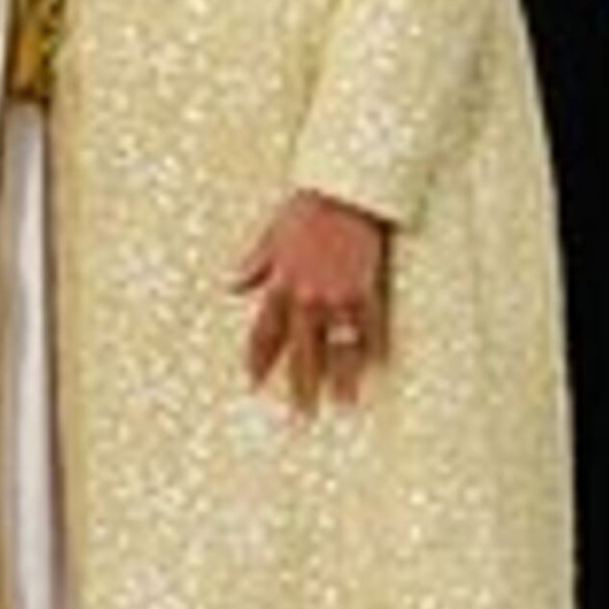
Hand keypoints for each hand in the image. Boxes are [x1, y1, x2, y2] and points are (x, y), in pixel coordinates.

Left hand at [233, 190, 390, 416]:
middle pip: (302, 353)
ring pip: (338, 348)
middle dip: (300, 387)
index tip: (254, 385)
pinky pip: (371, 328)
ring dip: (339, 379)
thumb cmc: (309, 208)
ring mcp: (339, 297)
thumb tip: (231, 285)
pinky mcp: (368, 291)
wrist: (347, 191)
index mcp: (281, 285)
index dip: (258, 361)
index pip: (264, 334)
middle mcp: (307, 298)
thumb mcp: (272, 234)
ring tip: (341, 406)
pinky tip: (377, 370)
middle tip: (301, 417)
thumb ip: (254, 264)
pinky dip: (374, 348)